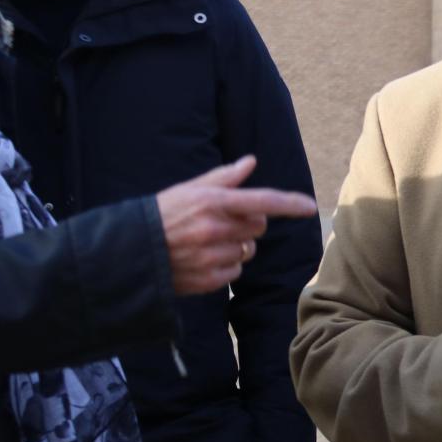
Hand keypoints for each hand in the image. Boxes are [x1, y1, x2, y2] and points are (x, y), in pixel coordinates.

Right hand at [155, 155, 317, 295]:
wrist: (130, 251)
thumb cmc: (162, 214)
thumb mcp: (189, 189)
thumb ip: (223, 177)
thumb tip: (250, 162)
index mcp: (212, 202)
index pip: (262, 201)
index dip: (289, 204)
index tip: (310, 207)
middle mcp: (214, 229)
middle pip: (259, 227)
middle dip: (251, 224)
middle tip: (226, 223)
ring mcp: (211, 256)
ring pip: (247, 251)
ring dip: (237, 246)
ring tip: (209, 242)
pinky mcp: (207, 279)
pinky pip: (235, 273)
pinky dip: (226, 267)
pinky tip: (204, 259)